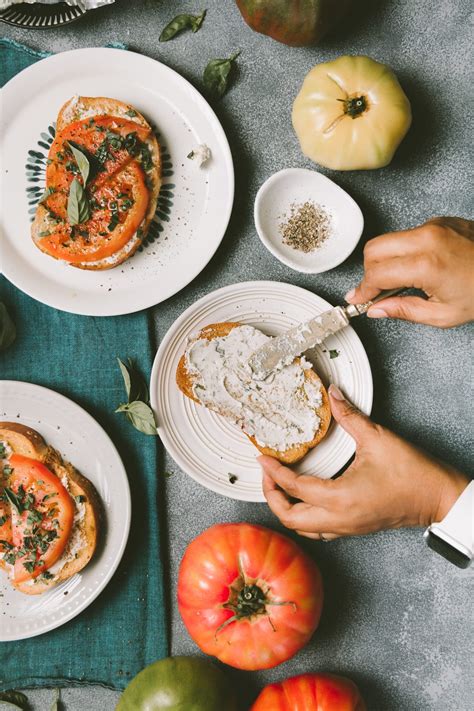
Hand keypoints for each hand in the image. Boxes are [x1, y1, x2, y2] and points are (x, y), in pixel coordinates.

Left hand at [260, 385, 468, 539]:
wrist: (438, 498)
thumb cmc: (413, 473)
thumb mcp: (377, 438)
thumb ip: (349, 415)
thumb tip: (332, 394)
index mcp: (340, 498)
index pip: (293, 487)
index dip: (273, 471)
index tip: (263, 457)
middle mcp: (338, 519)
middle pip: (289, 518)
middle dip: (272, 495)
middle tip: (268, 472)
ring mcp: (345, 528)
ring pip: (301, 528)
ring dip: (285, 509)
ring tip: (280, 485)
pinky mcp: (353, 528)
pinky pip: (317, 531)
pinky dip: (302, 517)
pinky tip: (304, 497)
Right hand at [345, 217, 473, 327]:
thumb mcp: (443, 314)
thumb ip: (403, 311)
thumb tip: (377, 309)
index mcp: (426, 264)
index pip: (376, 274)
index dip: (363, 290)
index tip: (358, 299)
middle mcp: (427, 238)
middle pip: (374, 249)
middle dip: (369, 271)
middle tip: (374, 290)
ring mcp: (434, 226)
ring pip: (390, 239)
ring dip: (386, 260)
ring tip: (399, 282)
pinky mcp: (440, 221)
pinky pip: (409, 234)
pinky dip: (405, 251)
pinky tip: (419, 268)